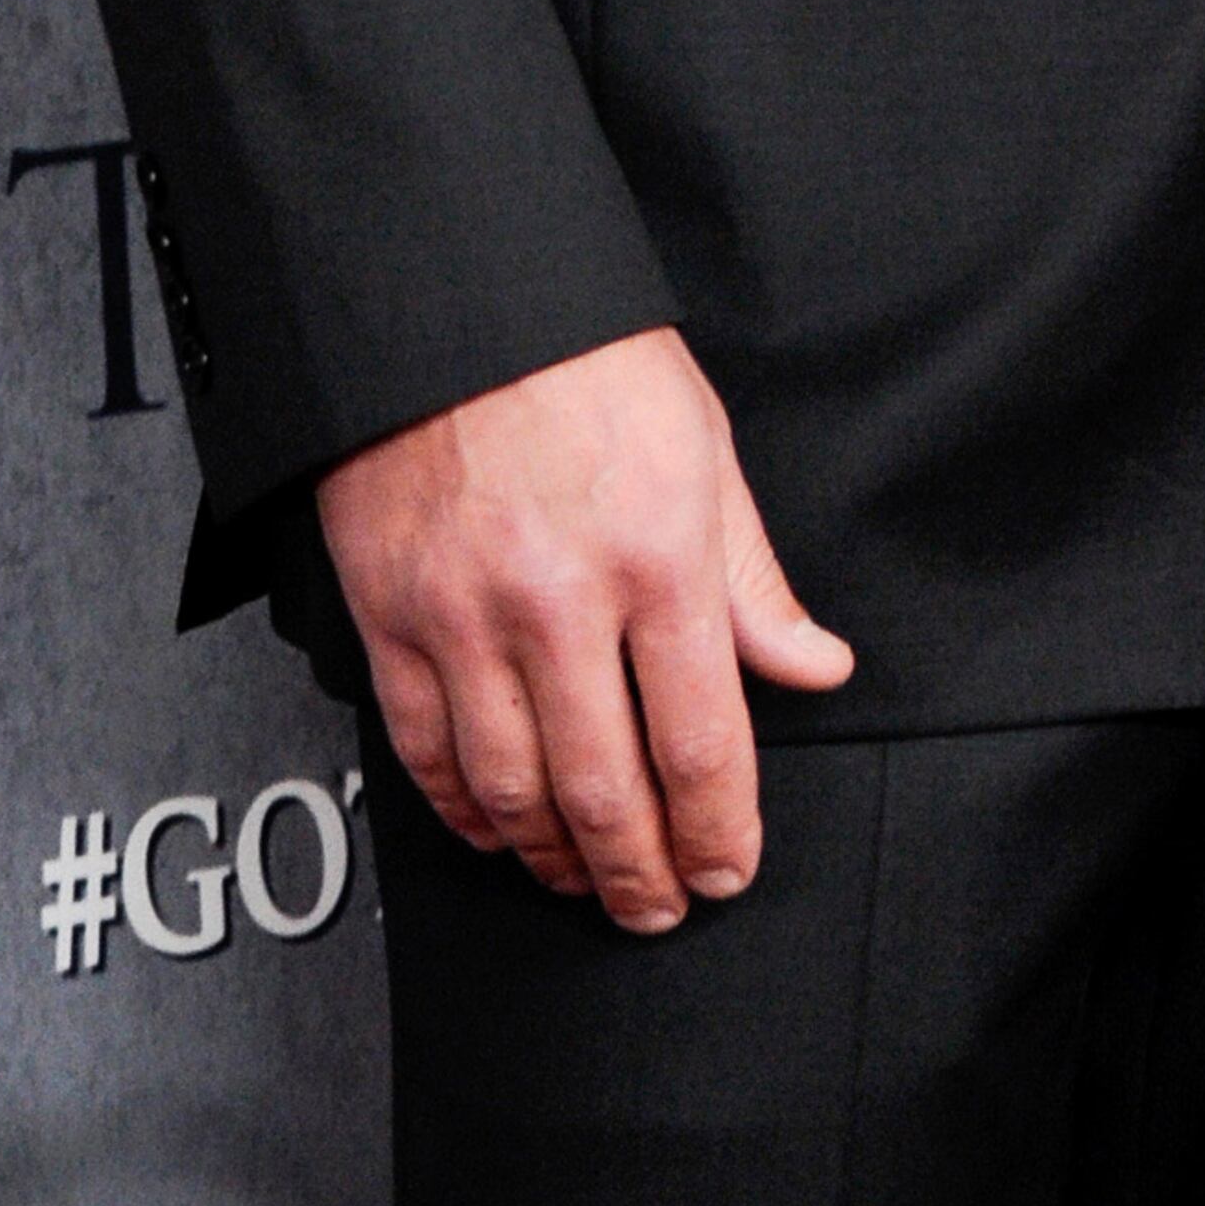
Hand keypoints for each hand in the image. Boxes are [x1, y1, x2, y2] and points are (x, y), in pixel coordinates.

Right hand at [319, 326, 850, 932]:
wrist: (452, 299)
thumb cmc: (585, 359)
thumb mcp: (705, 450)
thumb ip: (755, 579)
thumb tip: (813, 665)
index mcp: (657, 556)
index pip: (699, 742)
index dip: (718, 830)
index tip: (728, 869)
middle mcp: (560, 600)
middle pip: (605, 791)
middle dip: (641, 872)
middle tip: (659, 906)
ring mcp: (466, 615)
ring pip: (512, 791)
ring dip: (556, 858)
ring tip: (587, 879)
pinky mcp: (390, 617)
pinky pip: (426, 752)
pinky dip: (464, 812)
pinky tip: (498, 830)